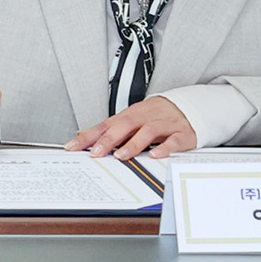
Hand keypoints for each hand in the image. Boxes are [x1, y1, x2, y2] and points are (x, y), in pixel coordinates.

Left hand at [70, 95, 196, 157]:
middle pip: (125, 125)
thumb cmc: (155, 116)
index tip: (73, 147)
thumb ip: (111, 131)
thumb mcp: (131, 120)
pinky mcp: (181, 134)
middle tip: (96, 153)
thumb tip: (84, 140)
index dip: (89, 136)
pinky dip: (165, 148)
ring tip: (121, 156)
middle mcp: (145, 118)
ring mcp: (164, 125)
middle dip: (109, 140)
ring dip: (133, 144)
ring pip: (148, 131)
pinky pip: (173, 140)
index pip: (105, 125)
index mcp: (130, 116)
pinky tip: (156, 155)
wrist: (187, 106)